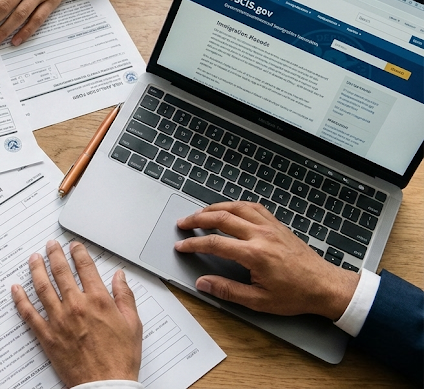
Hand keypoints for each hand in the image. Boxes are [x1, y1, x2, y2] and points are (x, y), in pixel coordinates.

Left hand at [12, 240, 141, 385]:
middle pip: (61, 272)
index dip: (78, 253)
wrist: (106, 384)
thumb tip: (119, 277)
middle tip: (50, 245)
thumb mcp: (133, 324)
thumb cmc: (120, 357)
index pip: (85, 268)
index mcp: (98, 301)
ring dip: (36, 269)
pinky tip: (16, 289)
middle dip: (54, 255)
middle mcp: (76, 306)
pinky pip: (29, 313)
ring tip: (33, 258)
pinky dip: (20, 299)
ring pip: (42, 287)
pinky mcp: (47, 335)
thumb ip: (125, 297)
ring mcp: (59, 320)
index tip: (73, 246)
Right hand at [175, 202, 358, 319]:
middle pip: (222, 217)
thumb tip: (204, 283)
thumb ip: (228, 290)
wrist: (325, 286)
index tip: (182, 246)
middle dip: (198, 218)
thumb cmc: (296, 294)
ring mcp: (271, 227)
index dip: (194, 243)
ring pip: (237, 207)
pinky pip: (254, 207)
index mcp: (255, 254)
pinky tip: (230, 209)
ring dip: (215, 207)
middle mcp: (262, 235)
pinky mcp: (278, 226)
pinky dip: (237, 205)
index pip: (215, 243)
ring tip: (201, 212)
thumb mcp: (259, 301)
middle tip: (183, 223)